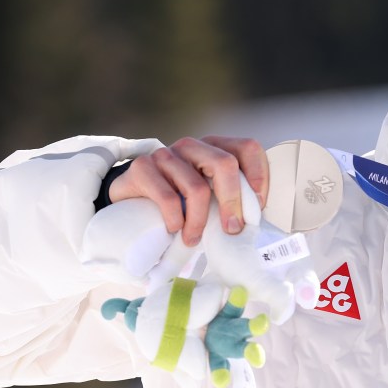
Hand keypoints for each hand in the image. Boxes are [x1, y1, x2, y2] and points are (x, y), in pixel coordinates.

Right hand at [111, 136, 268, 245]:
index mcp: (214, 148)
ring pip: (197, 187)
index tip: (257, 208)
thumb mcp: (209, 198)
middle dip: (233, 201)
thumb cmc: (178, 203)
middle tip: (232, 229)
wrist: (128, 202)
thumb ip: (230, 199)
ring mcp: (166, 154)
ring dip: (199, 221)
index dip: (259, 177)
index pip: (248, 148)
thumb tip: (257, 219)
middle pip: (225, 163)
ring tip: (193, 240)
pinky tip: (174, 230)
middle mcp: (192, 146)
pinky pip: (168, 198)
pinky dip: (175, 220)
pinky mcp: (142, 168)